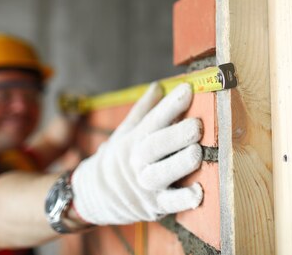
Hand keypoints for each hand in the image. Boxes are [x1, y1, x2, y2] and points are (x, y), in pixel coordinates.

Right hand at [71, 83, 202, 224]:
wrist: (93, 196)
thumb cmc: (117, 158)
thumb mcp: (124, 132)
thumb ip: (144, 110)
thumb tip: (159, 85)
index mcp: (133, 140)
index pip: (153, 120)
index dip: (170, 105)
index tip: (188, 90)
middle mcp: (138, 162)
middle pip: (156, 147)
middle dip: (177, 135)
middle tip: (197, 125)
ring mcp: (146, 185)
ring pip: (162, 174)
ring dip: (180, 163)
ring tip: (197, 153)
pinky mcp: (154, 206)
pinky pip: (169, 204)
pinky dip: (183, 199)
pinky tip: (198, 193)